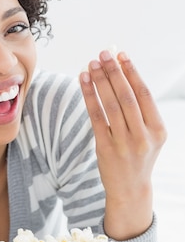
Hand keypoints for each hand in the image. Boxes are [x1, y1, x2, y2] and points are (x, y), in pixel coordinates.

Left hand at [79, 50, 166, 239]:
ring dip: (99, 81)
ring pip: (110, 105)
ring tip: (91, 64)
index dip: (131, 72)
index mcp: (158, 129)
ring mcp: (124, 144)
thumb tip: (122, 72)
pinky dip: (89, 96)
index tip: (121, 55)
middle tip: (103, 54)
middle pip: (126, 97)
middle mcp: (143, 136)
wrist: (130, 188)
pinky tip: (83, 81)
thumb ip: (140, 109)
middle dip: (113, 72)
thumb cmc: (139, 154)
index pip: (144, 94)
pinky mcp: (105, 148)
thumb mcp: (150, 134)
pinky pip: (95, 117)